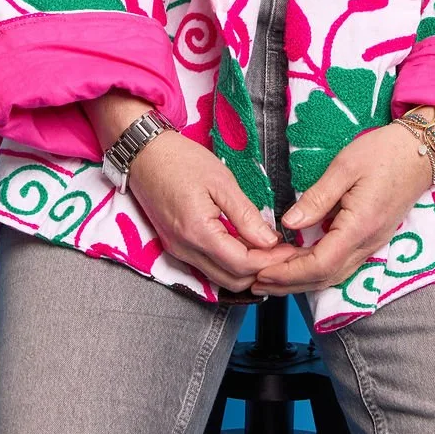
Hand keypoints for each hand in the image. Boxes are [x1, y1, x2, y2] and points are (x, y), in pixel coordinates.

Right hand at [126, 131, 302, 292]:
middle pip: (232, 280)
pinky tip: (245, 246)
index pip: (242, 264)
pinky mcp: (175, 245)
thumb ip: (245, 215)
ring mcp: (178, 250)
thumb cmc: (181, 160)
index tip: (290, 249)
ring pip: (220, 277)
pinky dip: (230, 263)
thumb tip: (269, 240)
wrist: (144, 153)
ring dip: (246, 270)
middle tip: (285, 252)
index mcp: (197, 233)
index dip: (270, 261)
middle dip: (262, 271)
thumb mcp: (220, 181)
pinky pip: (207, 266)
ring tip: (269, 250)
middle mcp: (185, 250)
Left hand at [251, 122, 434, 294]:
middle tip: (256, 281)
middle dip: (288, 284)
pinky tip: (299, 265)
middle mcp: (368, 243)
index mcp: (360, 226)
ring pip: (333, 276)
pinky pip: (342, 266)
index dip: (288, 273)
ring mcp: (372, 245)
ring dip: (301, 281)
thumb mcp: (345, 166)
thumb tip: (289, 223)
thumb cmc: (384, 152)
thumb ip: (317, 197)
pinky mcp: (372, 240)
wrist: (420, 152)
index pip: (320, 264)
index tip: (261, 272)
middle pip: (324, 278)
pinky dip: (317, 272)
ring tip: (271, 278)